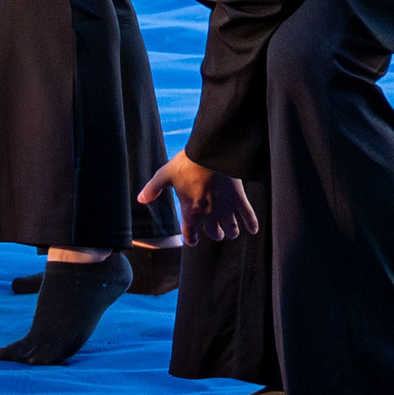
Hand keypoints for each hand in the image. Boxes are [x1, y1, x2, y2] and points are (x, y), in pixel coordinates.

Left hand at [138, 148, 259, 242]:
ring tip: (232, 232)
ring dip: (231, 231)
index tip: (193, 241)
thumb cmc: (187, 164)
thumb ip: (153, 189)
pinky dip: (251, 224)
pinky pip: (248, 216)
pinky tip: (253, 230)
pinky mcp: (239, 199)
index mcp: (190, 211)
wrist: (211, 153)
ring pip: (231, 228)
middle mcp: (209, 215)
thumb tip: (141, 199)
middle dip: (214, 234)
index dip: (191, 239)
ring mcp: (225, 208)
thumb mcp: (165, 174)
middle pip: (214, 233)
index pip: (190, 234)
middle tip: (216, 232)